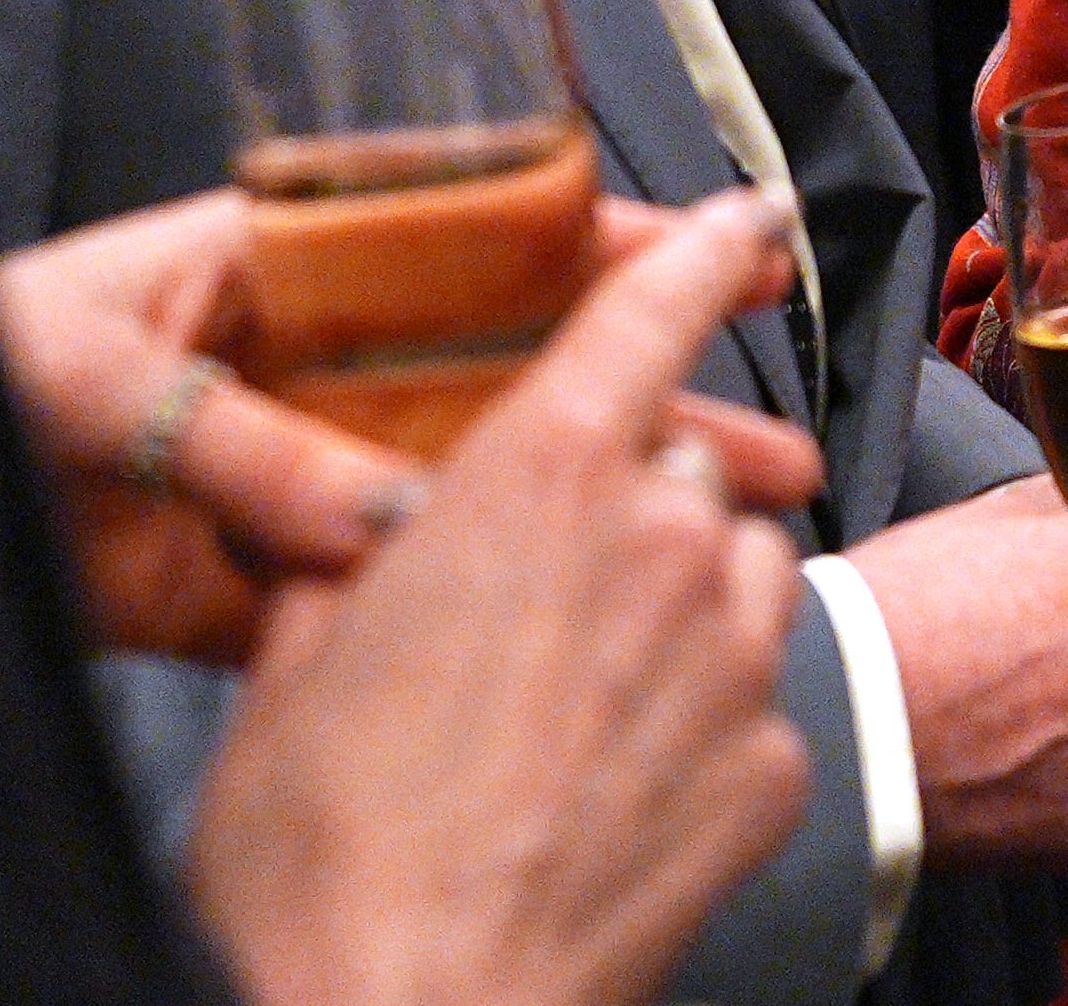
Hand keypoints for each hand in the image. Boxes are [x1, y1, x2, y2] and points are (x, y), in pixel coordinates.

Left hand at [0, 189, 819, 664]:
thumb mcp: (88, 376)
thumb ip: (235, 445)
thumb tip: (379, 521)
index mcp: (282, 264)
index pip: (476, 237)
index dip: (604, 242)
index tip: (724, 253)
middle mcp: (310, 363)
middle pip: (506, 378)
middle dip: (642, 411)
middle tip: (768, 448)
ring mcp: (285, 471)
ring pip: (468, 496)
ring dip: (581, 525)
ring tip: (711, 557)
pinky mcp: (241, 581)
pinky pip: (367, 598)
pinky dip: (447, 620)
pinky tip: (545, 643)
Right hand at [182, 191, 823, 1005]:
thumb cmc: (320, 844)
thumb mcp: (292, 665)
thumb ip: (355, 569)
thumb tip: (365, 551)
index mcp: (540, 475)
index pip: (650, 313)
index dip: (703, 252)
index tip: (747, 221)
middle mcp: (660, 538)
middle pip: (682, 474)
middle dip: (630, 510)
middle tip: (540, 607)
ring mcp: (733, 655)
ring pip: (738, 579)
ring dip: (681, 609)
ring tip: (575, 706)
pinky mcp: (775, 766)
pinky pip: (754, 707)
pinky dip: (702, 733)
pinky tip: (613, 797)